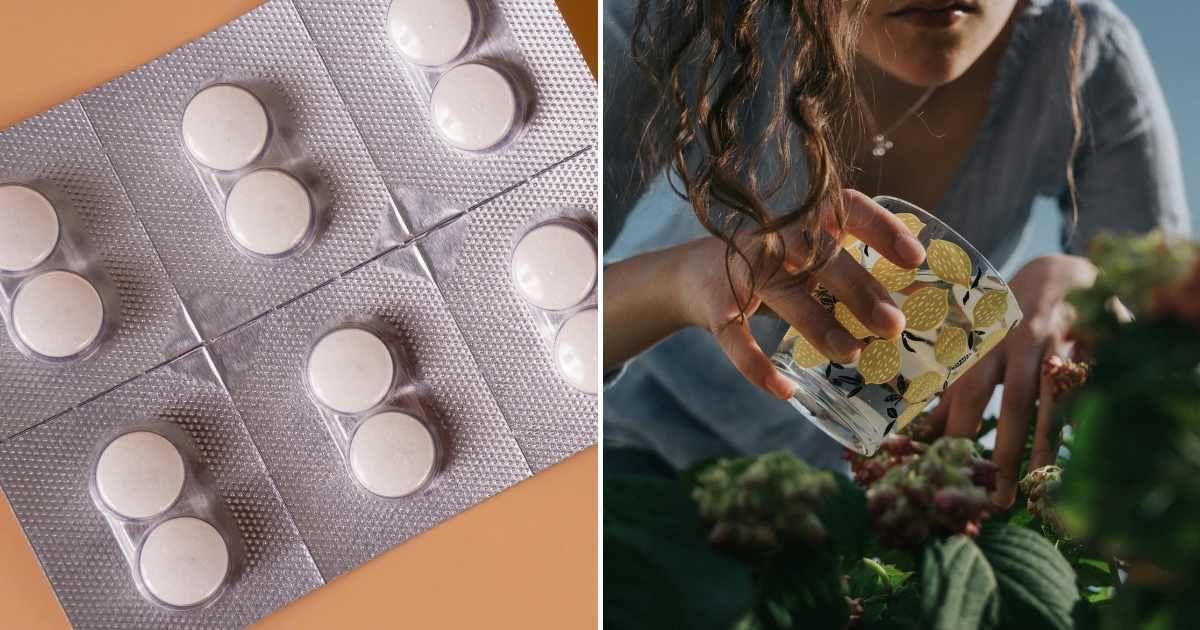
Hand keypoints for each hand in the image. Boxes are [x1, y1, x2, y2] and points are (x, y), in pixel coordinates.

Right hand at [672, 190, 925, 398]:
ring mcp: (742, 271)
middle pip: (820, 258)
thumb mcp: (807, 259)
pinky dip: (757, 368)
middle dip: (859, 290)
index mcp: (804, 222)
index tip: (917, 258)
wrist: (688, 276)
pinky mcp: (715, 306)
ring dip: (819, 327)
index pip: (847, 210)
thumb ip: (851, 272)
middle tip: (893, 325)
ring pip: (785, 297)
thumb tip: (919, 308)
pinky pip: (736, 339)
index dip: (882, 230)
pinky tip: (785, 391)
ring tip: (852, 355)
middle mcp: (773, 239)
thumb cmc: (772, 268)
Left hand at [926, 254, 1097, 507]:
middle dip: (1001, 450)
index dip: (954, 429)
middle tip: (993, 499)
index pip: (966, 391)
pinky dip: (1084, 421)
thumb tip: (918, 427)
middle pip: (1010, 401)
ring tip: (1036, 488)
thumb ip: (952, 384)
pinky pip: (1091, 389)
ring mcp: (1061, 344)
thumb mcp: (976, 342)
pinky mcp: (1097, 346)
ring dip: (1042, 447)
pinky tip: (1081, 456)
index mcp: (983, 342)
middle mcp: (1019, 343)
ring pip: (1053, 400)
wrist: (1061, 271)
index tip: (945, 469)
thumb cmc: (1008, 317)